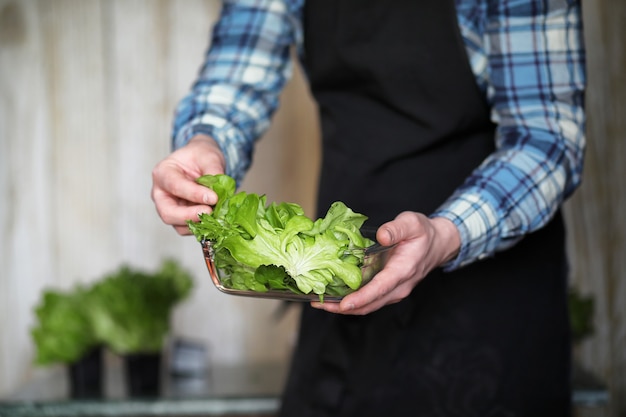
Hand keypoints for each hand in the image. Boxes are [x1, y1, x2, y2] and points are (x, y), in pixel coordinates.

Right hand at [151, 134, 225, 234]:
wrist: (202, 162)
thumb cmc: (200, 157)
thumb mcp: (209, 157)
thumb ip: (213, 172)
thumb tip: (219, 193)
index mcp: (162, 172)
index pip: (174, 186)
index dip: (193, 194)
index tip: (213, 197)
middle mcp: (161, 193)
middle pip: (168, 213)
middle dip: (189, 216)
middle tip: (210, 212)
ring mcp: (170, 208)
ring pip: (178, 225)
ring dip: (198, 224)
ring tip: (217, 215)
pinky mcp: (181, 219)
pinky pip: (189, 229)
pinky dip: (203, 227)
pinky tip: (216, 220)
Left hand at [311, 211, 460, 314]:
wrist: (437, 244)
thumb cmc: (423, 233)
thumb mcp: (412, 223)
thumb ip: (396, 229)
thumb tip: (381, 236)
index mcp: (403, 270)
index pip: (380, 288)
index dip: (361, 298)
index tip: (343, 304)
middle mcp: (399, 286)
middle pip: (369, 304)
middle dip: (342, 307)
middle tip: (317, 302)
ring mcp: (394, 291)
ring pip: (368, 306)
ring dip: (344, 307)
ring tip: (319, 301)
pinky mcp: (388, 290)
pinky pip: (369, 300)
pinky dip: (351, 301)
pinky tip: (333, 295)